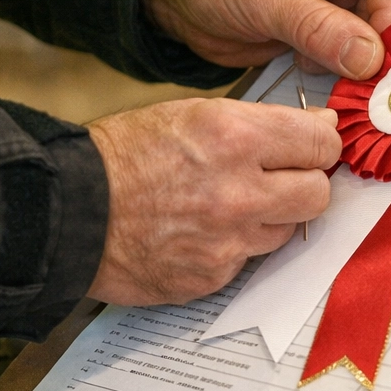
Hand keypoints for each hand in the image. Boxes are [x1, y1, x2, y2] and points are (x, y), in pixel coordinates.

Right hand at [86, 99, 340, 304]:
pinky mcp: (212, 278)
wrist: (68, 211)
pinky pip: (248, 261)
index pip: (322, 143)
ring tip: (229, 204)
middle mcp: (238, 190)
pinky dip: (234, 247)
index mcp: (233, 136)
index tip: (313, 146)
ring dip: (271, 218)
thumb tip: (318, 126)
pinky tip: (201, 231)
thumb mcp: (189, 112)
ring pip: (287, 231)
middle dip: (305, 183)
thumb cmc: (122, 155)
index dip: (320, 144)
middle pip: (318, 194)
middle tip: (282, 177)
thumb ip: (258, 122)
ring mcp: (227, 241)